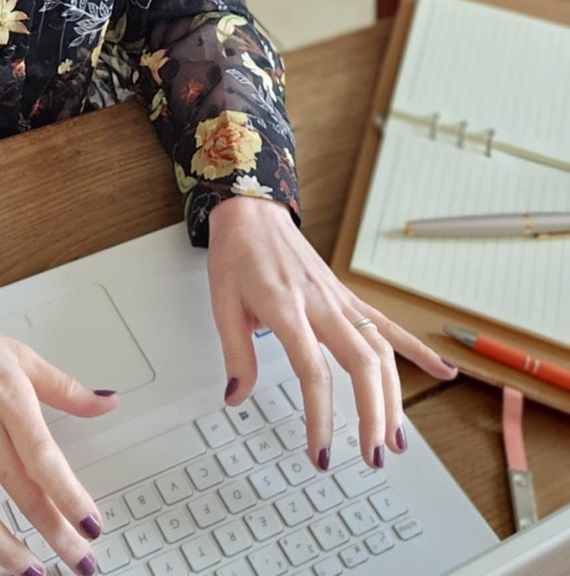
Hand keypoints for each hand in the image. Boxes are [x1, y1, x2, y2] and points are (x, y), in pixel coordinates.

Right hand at [0, 277, 117, 575]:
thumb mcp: (18, 354)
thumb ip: (64, 387)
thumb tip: (106, 402)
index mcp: (7, 396)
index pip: (44, 456)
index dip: (70, 495)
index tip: (92, 523)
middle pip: (20, 489)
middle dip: (54, 532)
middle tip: (80, 561)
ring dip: (5, 550)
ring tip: (31, 572)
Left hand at [206, 197, 457, 472]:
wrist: (253, 208)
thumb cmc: (237, 252)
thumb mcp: (221, 300)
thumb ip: (236, 352)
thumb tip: (237, 396)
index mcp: (284, 305)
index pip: (312, 370)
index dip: (320, 417)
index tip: (320, 453)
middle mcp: (320, 302)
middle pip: (361, 363)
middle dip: (372, 415)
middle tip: (373, 456)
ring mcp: (339, 299)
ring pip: (380, 349)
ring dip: (394, 397)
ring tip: (397, 439)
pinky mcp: (348, 296)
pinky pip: (388, 325)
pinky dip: (418, 349)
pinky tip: (443, 371)